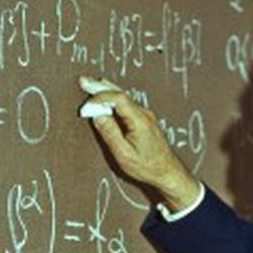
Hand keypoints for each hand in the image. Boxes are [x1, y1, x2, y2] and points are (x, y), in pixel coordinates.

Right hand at [78, 77, 201, 211]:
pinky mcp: (144, 120)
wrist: (168, 171)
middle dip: (100, 87)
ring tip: (90, 84)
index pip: (118, 98)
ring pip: (124, 97)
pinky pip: (127, 104)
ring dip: (106, 91)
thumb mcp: (124, 154)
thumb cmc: (147, 166)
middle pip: (120, 93)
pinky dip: (113, 99)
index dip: (100, 98)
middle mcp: (144, 114)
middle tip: (83, 81)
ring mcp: (145, 116)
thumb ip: (110, 134)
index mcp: (139, 120)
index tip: (86, 106)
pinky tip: (105, 99)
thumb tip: (97, 116)